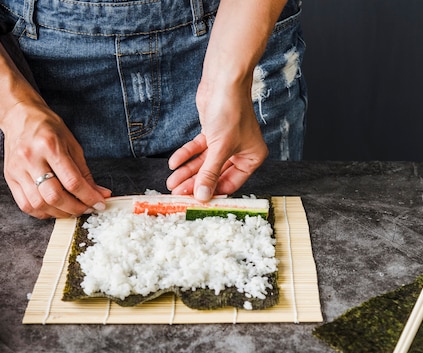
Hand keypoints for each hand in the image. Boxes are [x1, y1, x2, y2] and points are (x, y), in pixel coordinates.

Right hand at [1, 101, 110, 218]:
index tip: (100, 204)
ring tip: (72, 209)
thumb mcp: (73, 145)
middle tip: (87, 209)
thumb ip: (86, 173)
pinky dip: (43, 212)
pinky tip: (54, 208)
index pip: (72, 181)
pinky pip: (26, 205)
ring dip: (60, 213)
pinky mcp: (10, 178)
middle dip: (75, 208)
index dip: (89, 197)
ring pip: (39, 204)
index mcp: (50, 146)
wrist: (19, 117)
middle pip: (54, 196)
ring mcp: (17, 169)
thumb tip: (101, 195)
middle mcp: (31, 158)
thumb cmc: (48, 128)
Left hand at [166, 79, 267, 200]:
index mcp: (251, 158)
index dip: (212, 192)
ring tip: (171, 181)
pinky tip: (174, 163)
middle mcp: (240, 152)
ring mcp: (226, 143)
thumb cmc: (231, 111)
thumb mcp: (220, 148)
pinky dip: (186, 155)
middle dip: (195, 183)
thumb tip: (203, 196)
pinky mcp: (212, 133)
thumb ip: (210, 174)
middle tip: (178, 193)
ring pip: (204, 163)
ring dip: (187, 172)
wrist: (224, 81)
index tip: (195, 200)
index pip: (230, 184)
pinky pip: (198, 149)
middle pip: (215, 174)